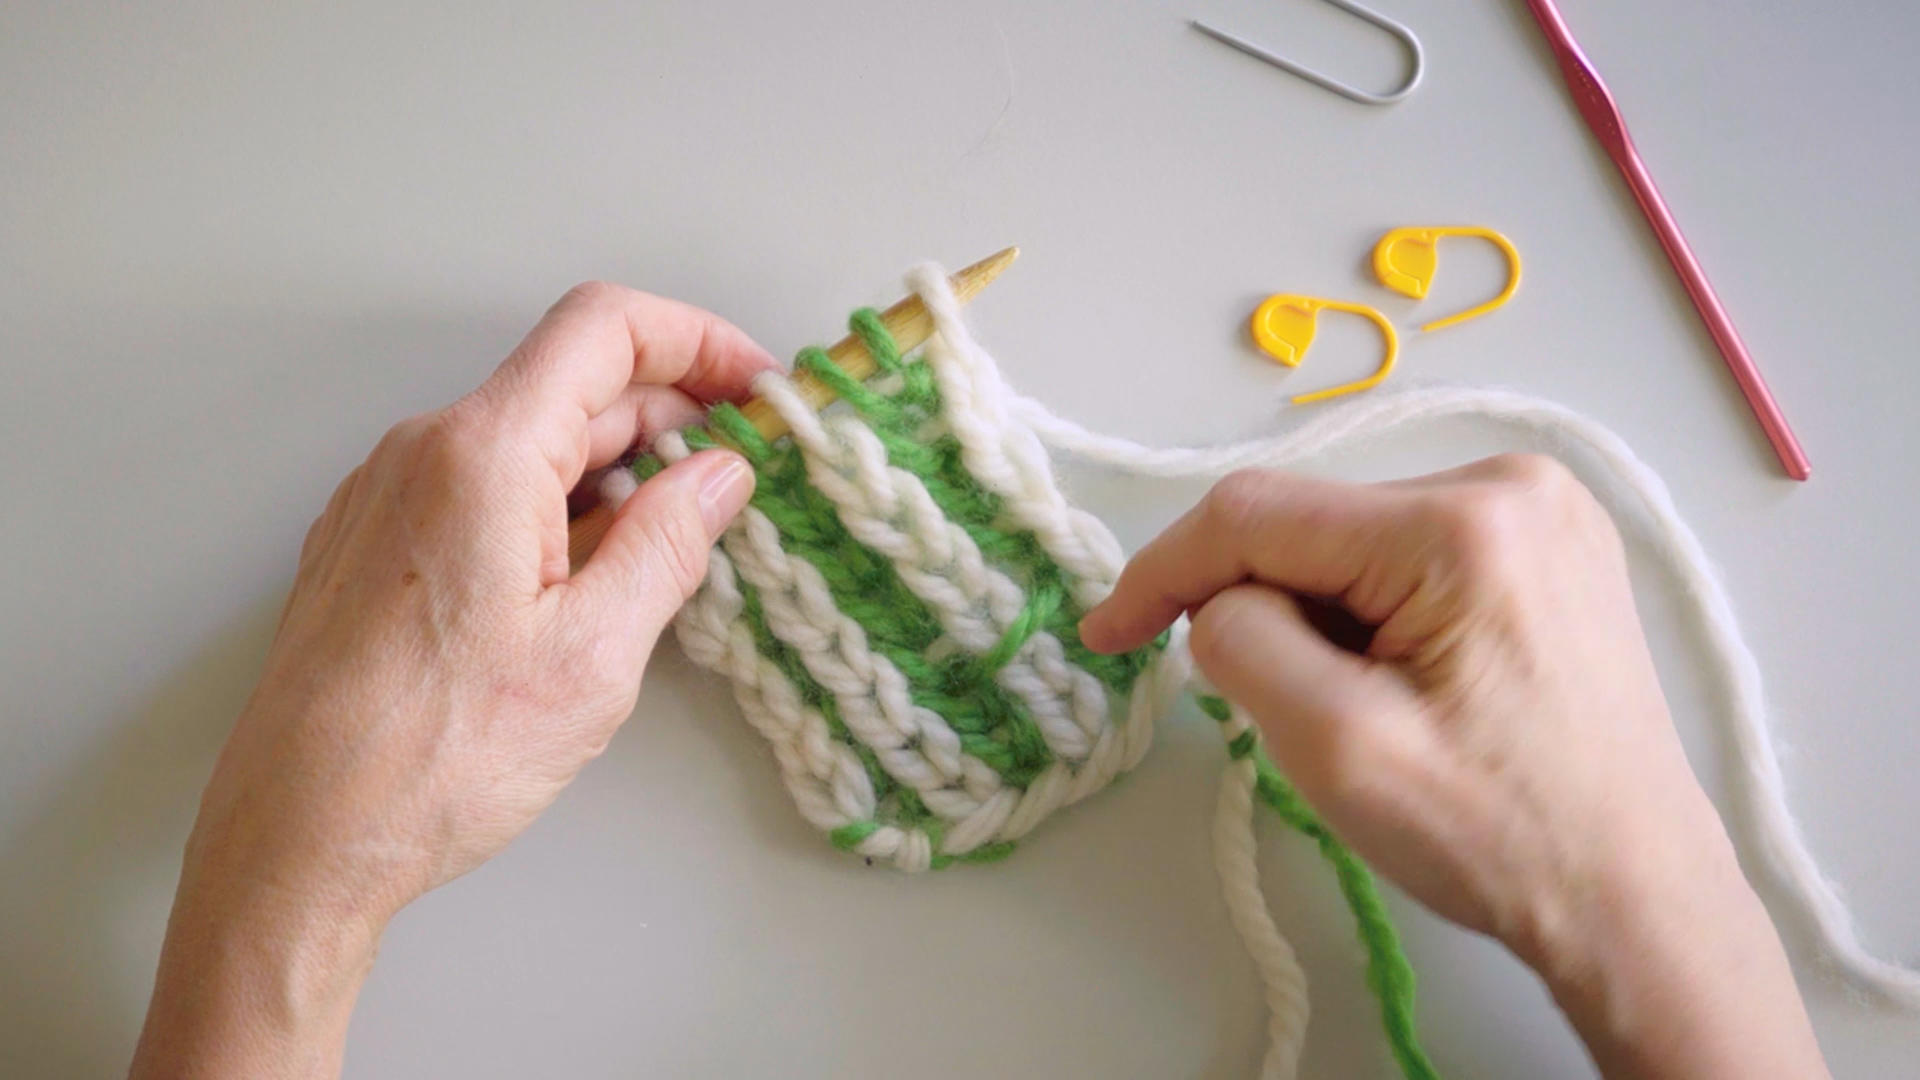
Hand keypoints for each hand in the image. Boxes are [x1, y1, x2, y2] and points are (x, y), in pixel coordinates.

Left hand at [132, 283, 773, 1078]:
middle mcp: (423, 452)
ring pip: (529, 439)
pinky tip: (594, 577)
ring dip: (617, 467)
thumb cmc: (432, 758)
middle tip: (743, 476)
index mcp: (482, 456)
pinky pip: (483, 486)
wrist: (296, 836)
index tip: (758, 385)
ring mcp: (388, 495)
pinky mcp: (374, 543)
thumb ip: (667, 545)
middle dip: (671, 414)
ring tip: (680, 542)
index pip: (605, 327)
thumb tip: (718, 476)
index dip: (699, 338)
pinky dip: (557, 503)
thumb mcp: (591, 657)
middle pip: (571, 382)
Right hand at [1080, 454, 1828, 1078]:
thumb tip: (1217, 602)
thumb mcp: (1337, 748)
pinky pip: (1408, 556)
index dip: (1162, 570)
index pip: (1256, 512)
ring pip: (1353, 542)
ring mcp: (1542, 509)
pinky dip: (1372, 614)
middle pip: (1309, 525)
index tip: (1105, 634)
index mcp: (1462, 523)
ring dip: (1321, 617)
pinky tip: (1403, 685)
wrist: (1636, 897)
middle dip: (1264, 608)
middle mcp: (1511, 482)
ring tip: (1365, 709)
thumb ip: (1242, 645)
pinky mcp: (1550, 545)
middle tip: (1282, 712)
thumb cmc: (1497, 836)